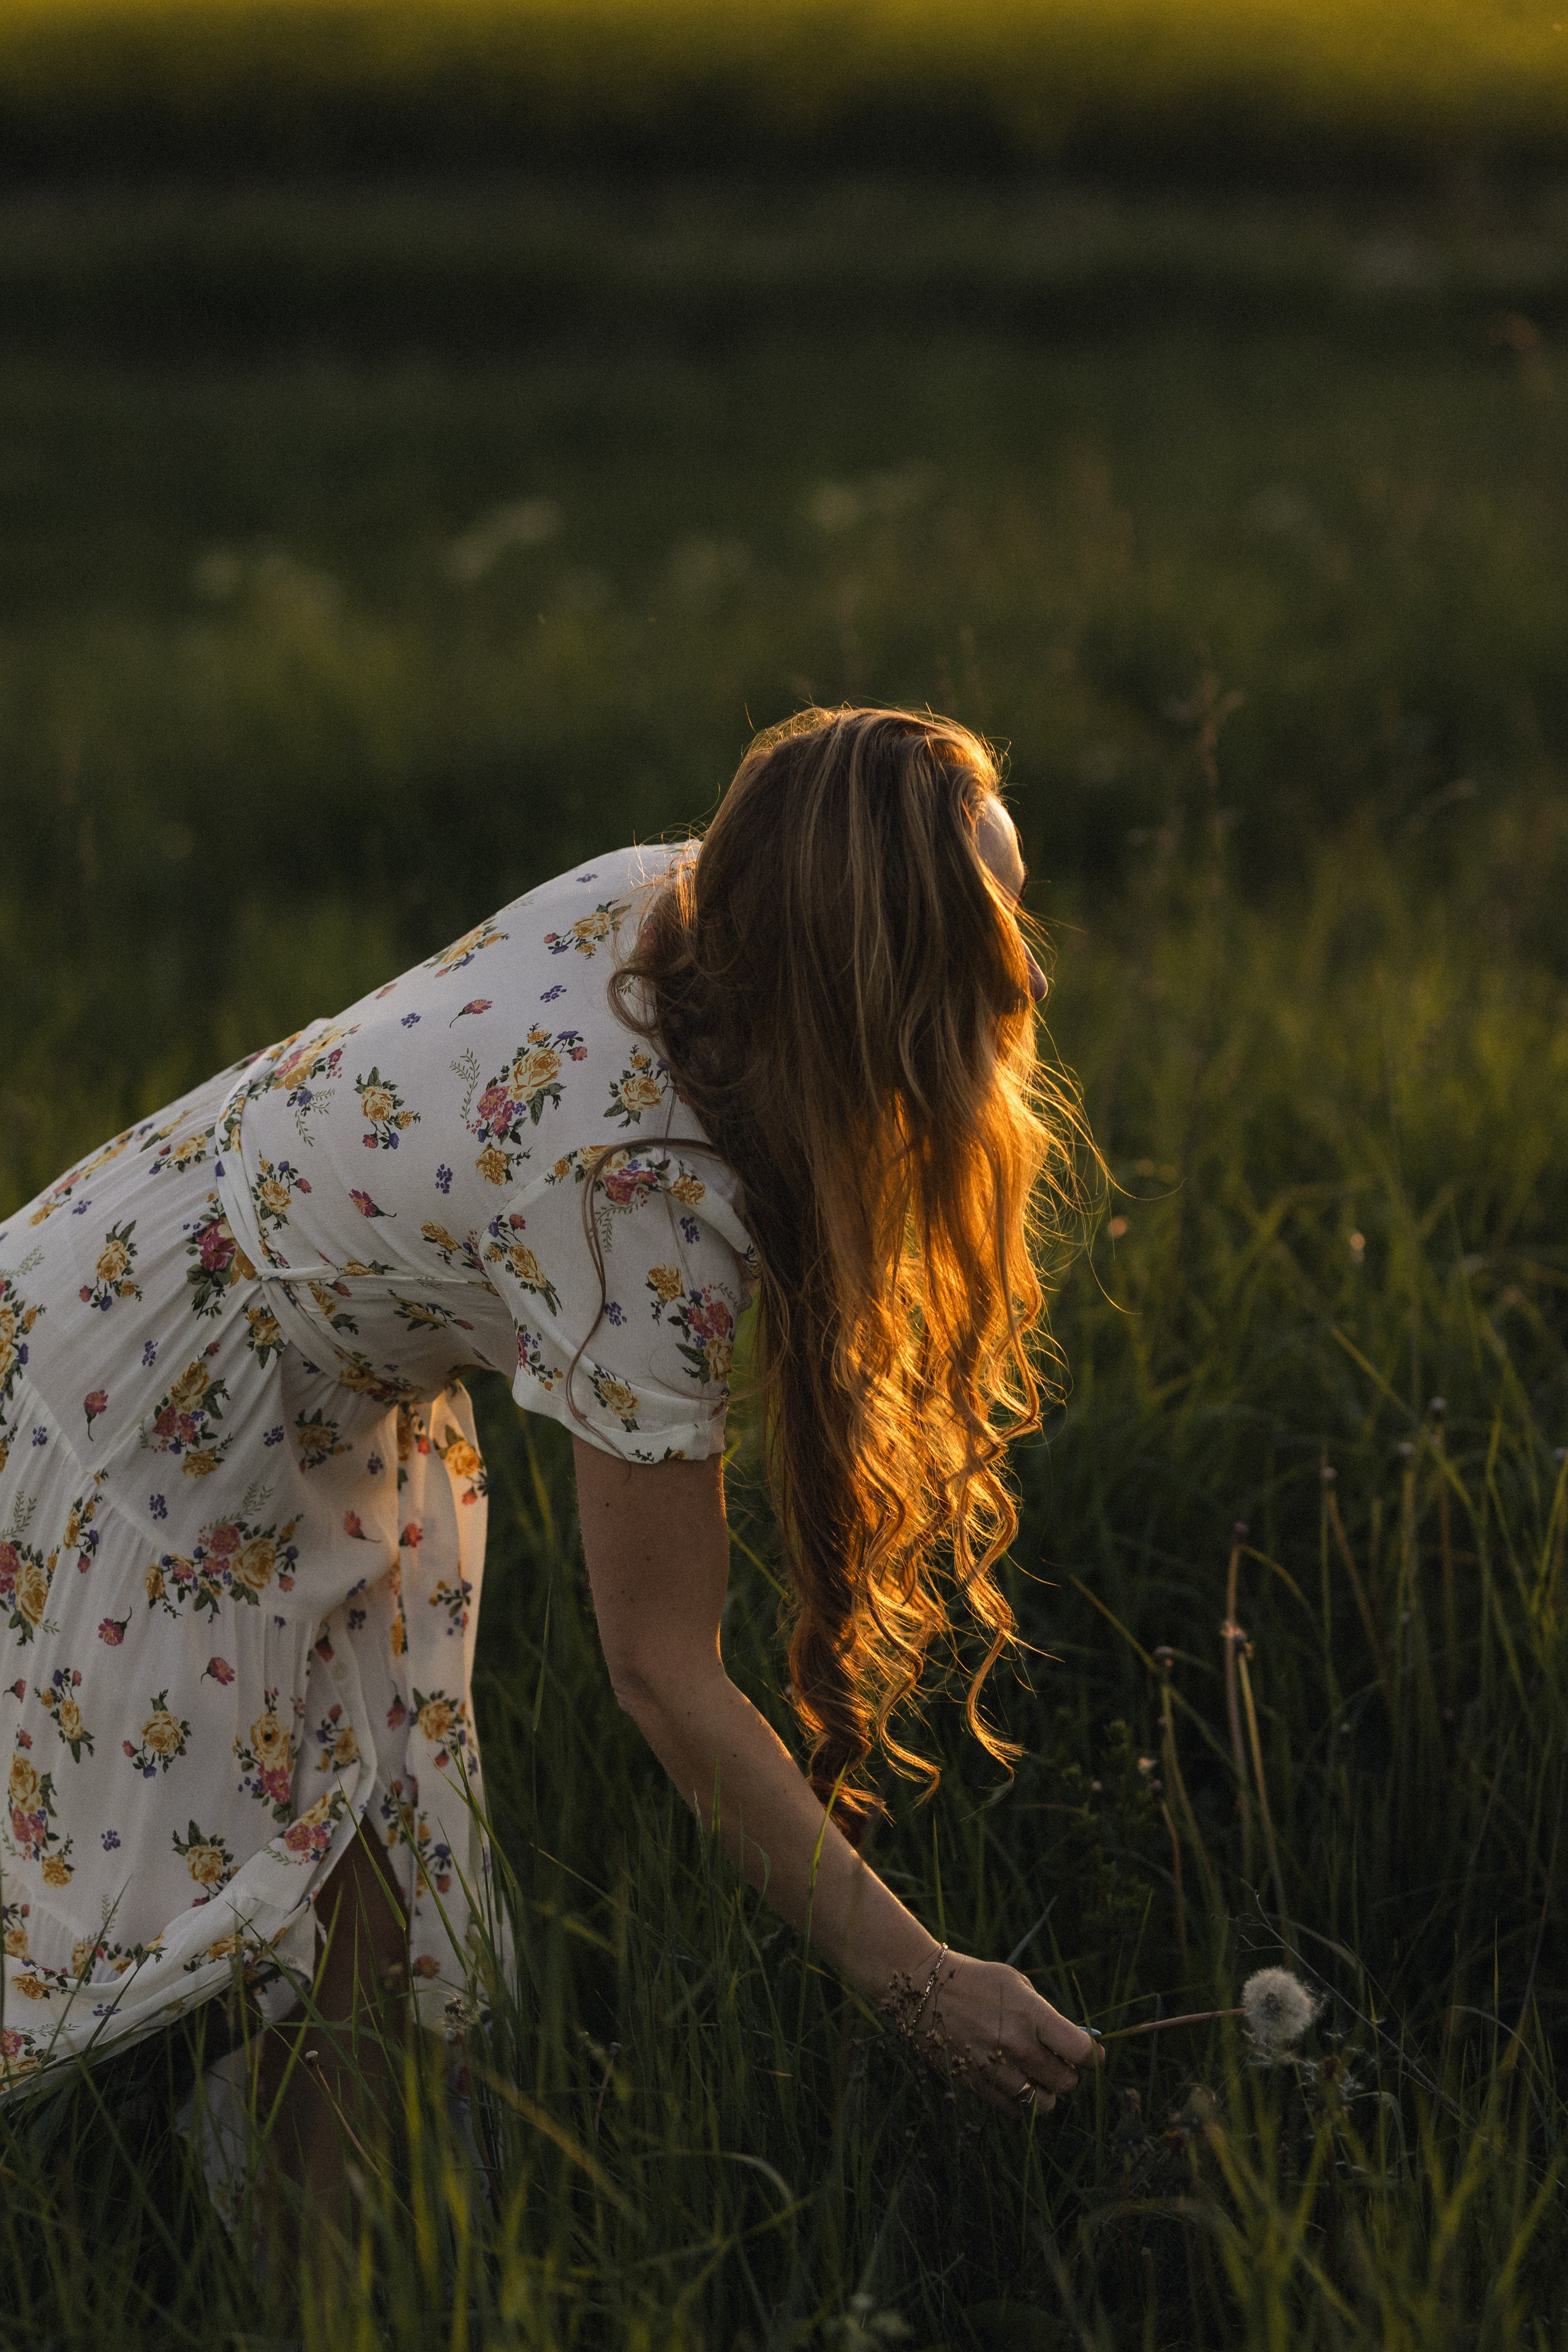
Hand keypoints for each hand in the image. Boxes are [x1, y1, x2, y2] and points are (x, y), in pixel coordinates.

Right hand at [909, 1953, 1099, 2117]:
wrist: (922, 1990)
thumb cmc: (975, 1980)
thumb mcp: (1015, 1983)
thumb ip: (1047, 2015)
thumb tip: (1078, 2043)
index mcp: (1028, 2014)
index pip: (1079, 2050)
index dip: (1093, 2057)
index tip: (1092, 2055)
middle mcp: (1014, 2045)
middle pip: (1065, 2083)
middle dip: (1068, 2073)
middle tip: (1057, 2060)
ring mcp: (993, 2070)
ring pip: (1042, 2105)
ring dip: (1045, 2092)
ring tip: (1035, 2074)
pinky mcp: (975, 2086)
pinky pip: (1013, 2111)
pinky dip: (1019, 2102)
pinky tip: (1012, 2080)